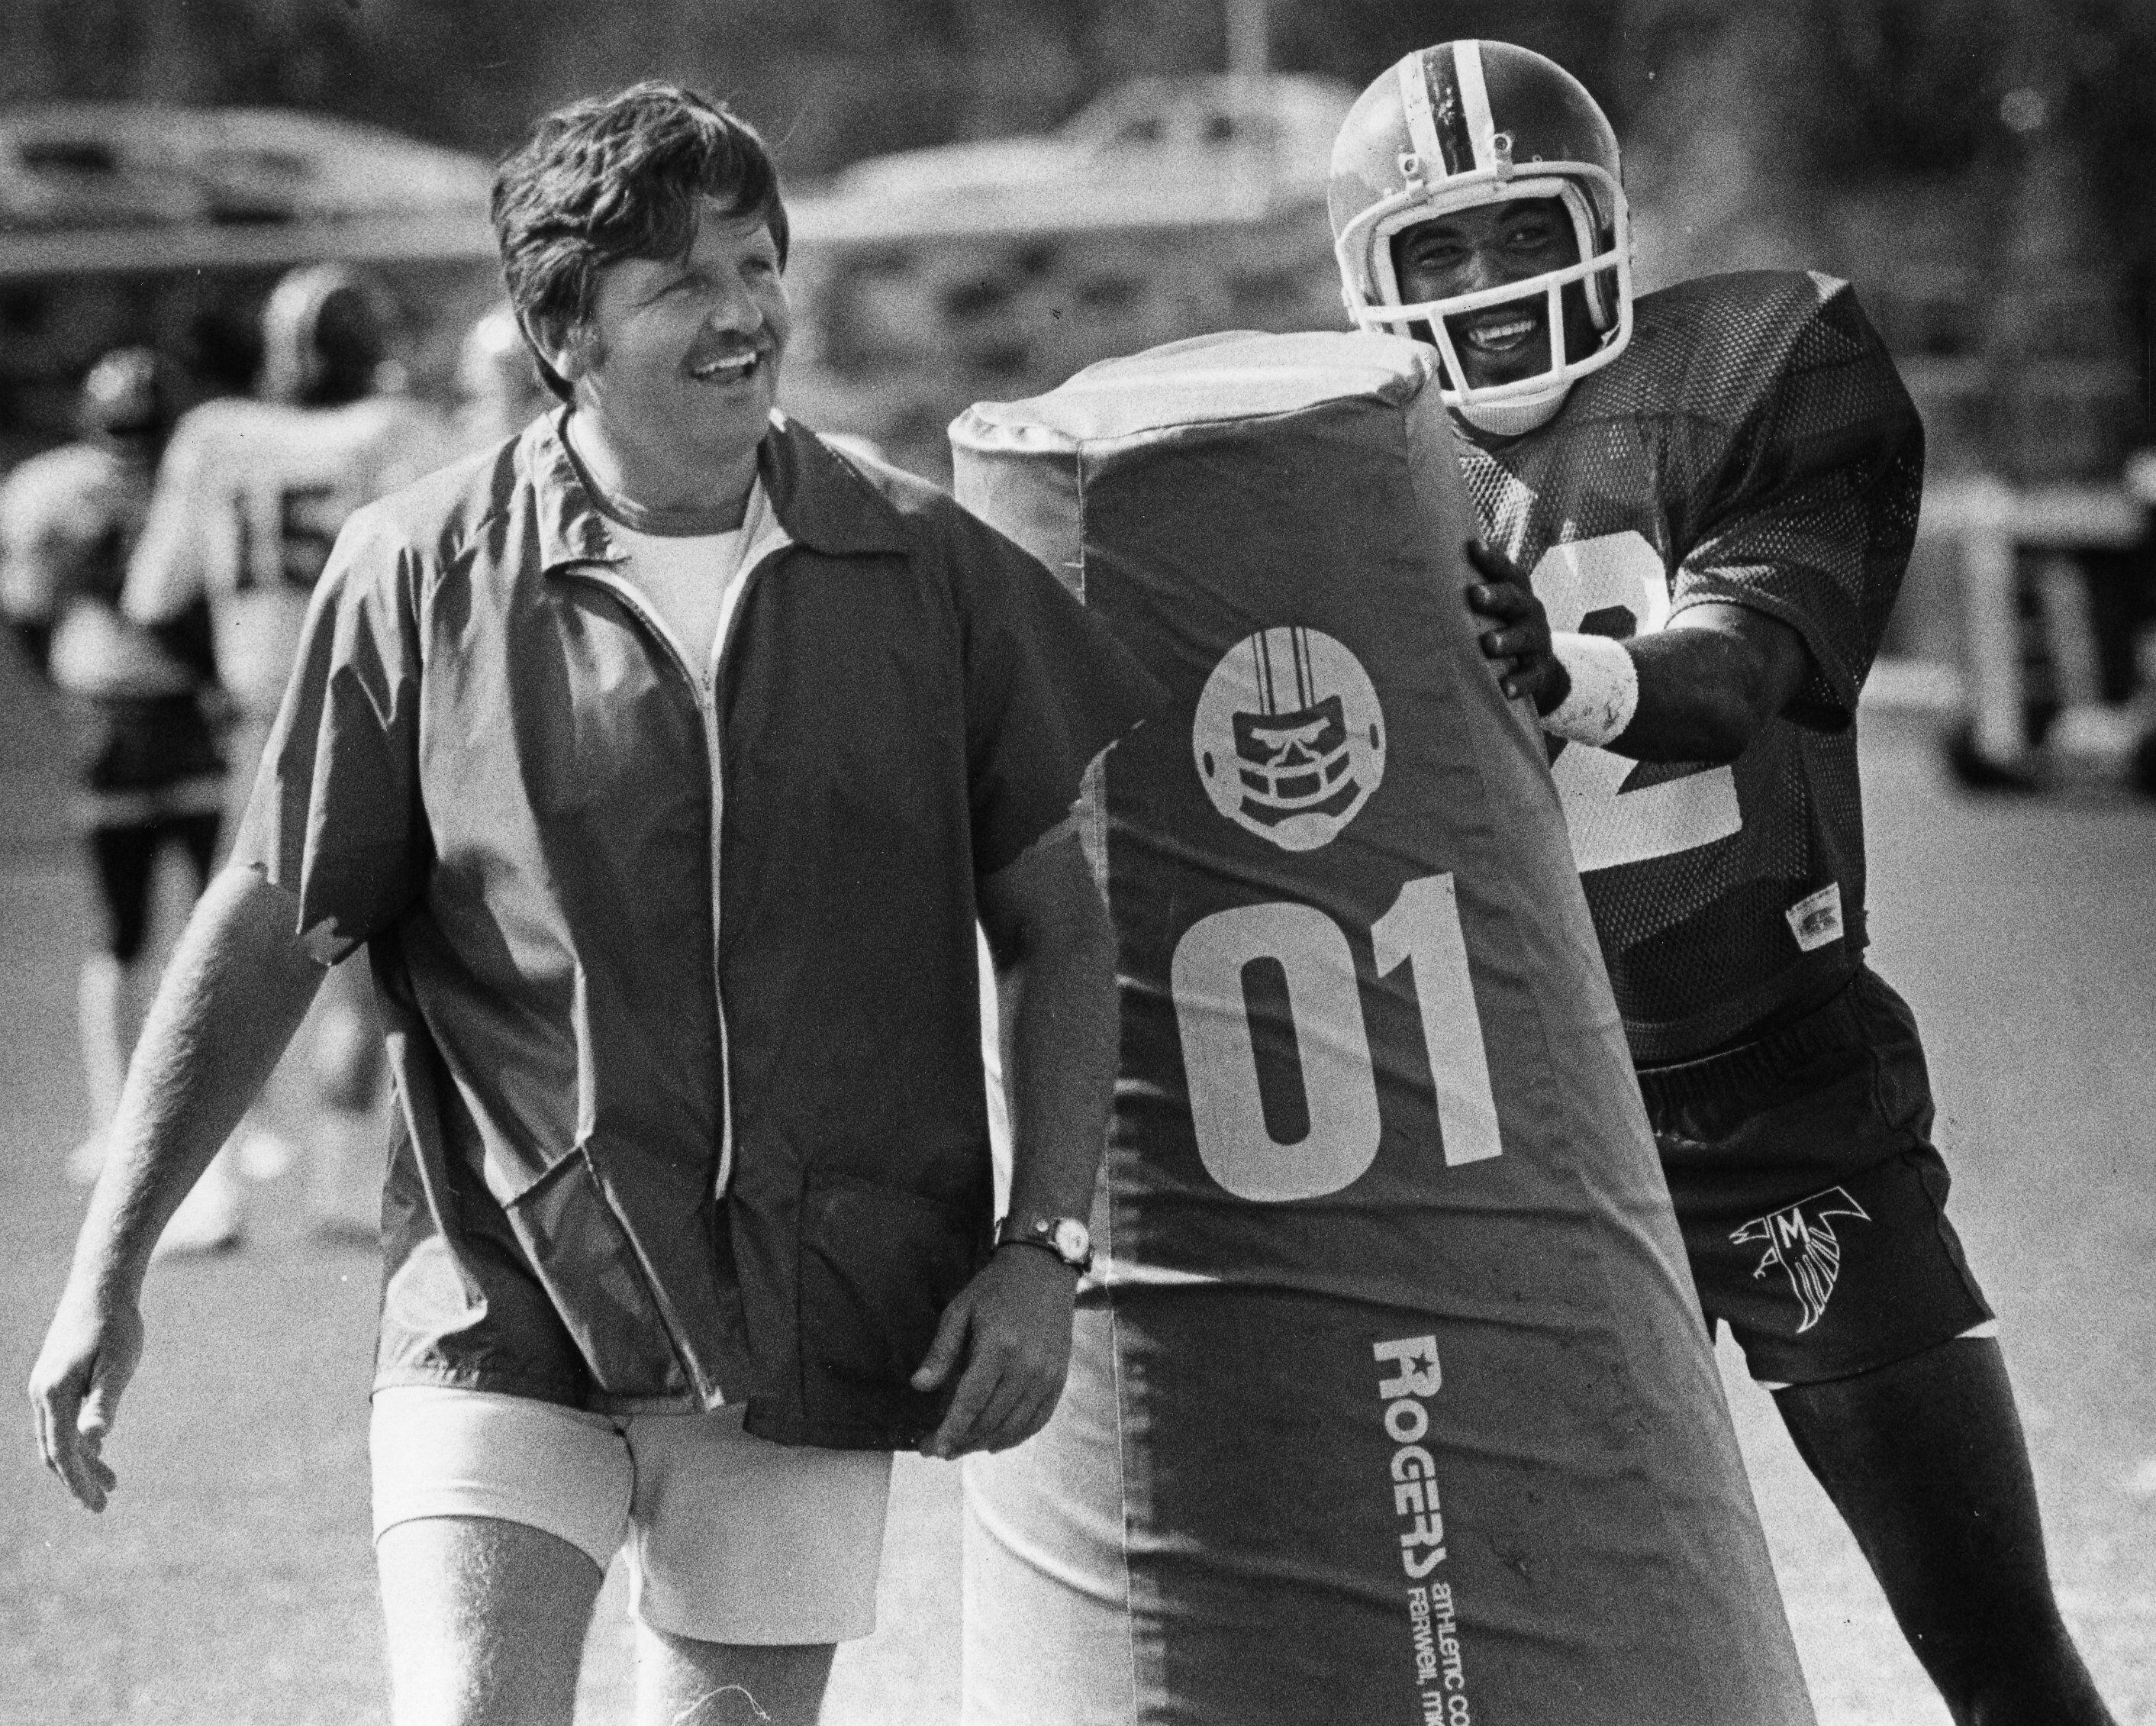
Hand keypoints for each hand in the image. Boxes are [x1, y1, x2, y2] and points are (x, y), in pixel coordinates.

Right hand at [28, 1284, 143, 1511]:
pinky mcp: (55, 1378)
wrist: (101, 1286)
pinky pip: (60, 1420)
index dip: (79, 1482)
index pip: (64, 1453)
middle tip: (102, 1505)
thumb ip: (104, 1403)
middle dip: (78, 1480)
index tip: (98, 1506)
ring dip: (81, 1462)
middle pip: (56, 1451)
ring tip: (110, 1483)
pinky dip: (77, 1440)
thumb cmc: (116, 1325)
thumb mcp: (118, 1365)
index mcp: (55, 1394)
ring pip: (57, 1437)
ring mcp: (45, 1386)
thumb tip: (95, 1440)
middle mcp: (42, 1393)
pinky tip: (98, 1447)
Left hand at [910, 1246, 1077, 1459]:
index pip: (970, 1404)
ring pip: (1013, 1427)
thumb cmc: (995, 1289)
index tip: (930, 1449)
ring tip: (962, 1447)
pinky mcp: (1059, 1378)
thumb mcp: (960, 1311)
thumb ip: (941, 1351)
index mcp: (998, 1347)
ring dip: (985, 1444)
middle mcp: (1026, 1366)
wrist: (1043, 1271)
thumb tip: (919, 1386)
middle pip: (990, 1421)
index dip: (949, 1431)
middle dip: (961, 1442)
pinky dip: (1015, 1437)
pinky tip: (995, 1442)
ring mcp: (1046, 1375)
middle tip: (940, 1450)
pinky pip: (1037, 1420)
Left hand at [1464, 539, 1569, 716]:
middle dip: (1496, 596)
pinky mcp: (1540, 672)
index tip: (1473, 546)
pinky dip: (1519, 682)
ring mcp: (1537, 642)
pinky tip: (1505, 689)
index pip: (1506, 571)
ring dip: (1507, 640)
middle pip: (1515, 600)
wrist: (1537, 667)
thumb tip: (1423, 559)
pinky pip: (1532, 678)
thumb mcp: (1492, 606)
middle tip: (1475, 594)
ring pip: (1524, 638)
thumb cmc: (1500, 627)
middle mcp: (1530, 612)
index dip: (1492, 559)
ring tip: (1488, 644)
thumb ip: (1469, 587)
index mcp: (1516, 592)